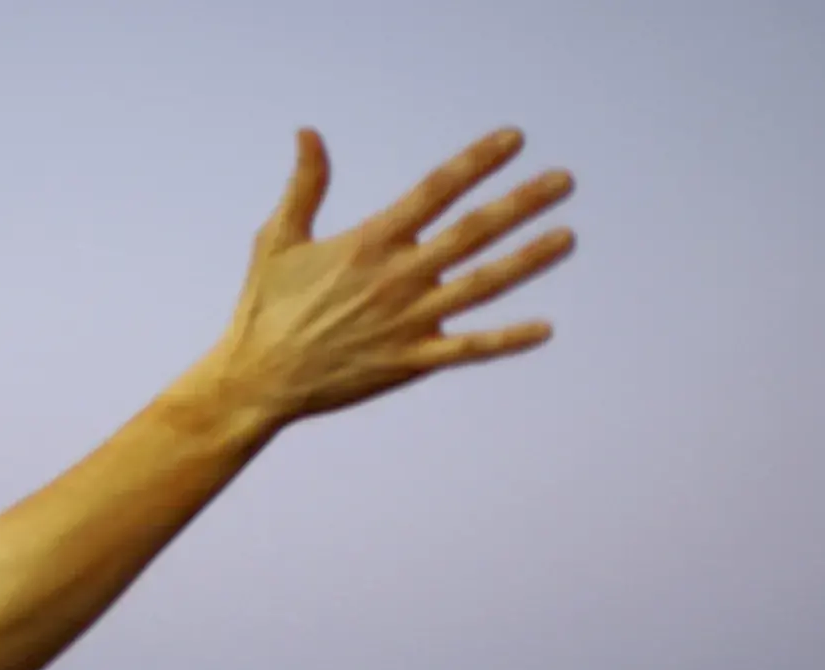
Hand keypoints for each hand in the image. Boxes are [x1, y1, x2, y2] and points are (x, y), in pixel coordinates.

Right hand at [211, 128, 572, 425]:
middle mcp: (397, 277)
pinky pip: (468, 351)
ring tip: (567, 237)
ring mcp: (408, 322)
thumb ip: (304, 186)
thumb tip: (309, 134)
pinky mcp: (410, 363)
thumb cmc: (263, 309)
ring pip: (481, 285)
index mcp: (370, 242)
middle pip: (473, 231)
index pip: (436, 191)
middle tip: (564, 180)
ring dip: (528, 260)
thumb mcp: (277, 239)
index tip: (513, 139)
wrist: (257, 381)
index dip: (477, 162)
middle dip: (521, 203)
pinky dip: (506, 340)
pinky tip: (545, 328)